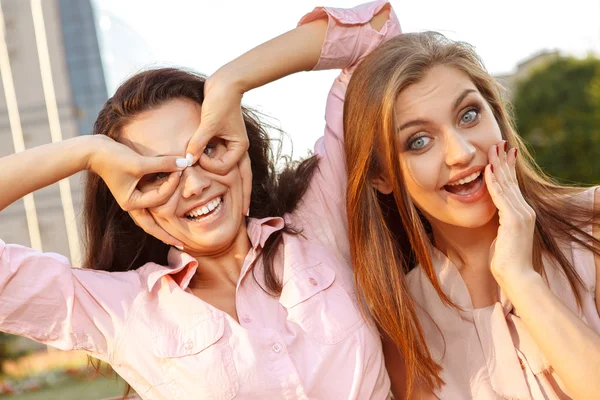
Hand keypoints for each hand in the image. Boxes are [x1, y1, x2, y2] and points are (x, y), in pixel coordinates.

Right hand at [88, 135, 185, 245]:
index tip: (180, 169)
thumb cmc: (114, 158)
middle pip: (151, 227)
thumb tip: (184, 163)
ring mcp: (132, 201)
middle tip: (182, 246)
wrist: (94, 152)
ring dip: (161, 229)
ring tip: (174, 239)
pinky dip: (157, 213)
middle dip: (167, 236)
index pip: (159, 197)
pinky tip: (166, 218)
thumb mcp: (139, 162)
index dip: (172, 184)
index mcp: (131, 203)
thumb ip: (163, 164)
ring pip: (149, 220)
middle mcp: (132, 206)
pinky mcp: (133, 193)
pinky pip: (148, 208)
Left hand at [185, 78, 251, 215]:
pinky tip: (212, 177)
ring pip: (229, 170)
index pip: (225, 168)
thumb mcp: (208, 125)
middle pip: (240, 178)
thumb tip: (187, 162)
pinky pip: (220, 159)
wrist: (225, 83)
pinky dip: (215, 166)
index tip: (197, 156)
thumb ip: (198, 144)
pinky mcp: (223, 139)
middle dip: (243, 196)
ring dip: (227, 182)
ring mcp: (231, 145)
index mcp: (239, 147)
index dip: (209, 165)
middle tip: (245, 216)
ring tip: (236, 202)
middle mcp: (237, 148)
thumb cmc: (219, 102)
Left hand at [485, 141, 536, 283]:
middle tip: (498, 142)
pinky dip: (492, 182)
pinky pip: (500, 196)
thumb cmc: (506, 261)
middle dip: (503, 160)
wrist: (516, 276)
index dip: (507, 169)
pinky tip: (486, 170)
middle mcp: (524, 210)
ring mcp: (521, 214)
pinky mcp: (512, 219)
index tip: (501, 154)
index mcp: (522, 213)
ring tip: (492, 149)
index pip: (513, 186)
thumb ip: (499, 222)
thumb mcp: (502, 236)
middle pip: (511, 180)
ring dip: (497, 165)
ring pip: (506, 184)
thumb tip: (491, 215)